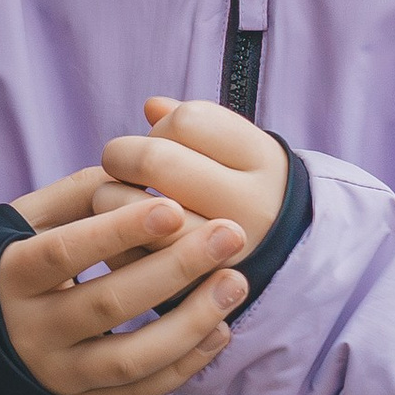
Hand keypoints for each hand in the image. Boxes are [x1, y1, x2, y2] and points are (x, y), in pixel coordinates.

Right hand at [0, 162, 248, 394]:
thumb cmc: (15, 266)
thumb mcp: (25, 223)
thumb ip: (76, 196)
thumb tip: (138, 178)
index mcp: (12, 276)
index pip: (64, 253)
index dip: (117, 231)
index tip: (172, 207)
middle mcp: (32, 331)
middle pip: (107, 304)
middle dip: (174, 269)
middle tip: (229, 235)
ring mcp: (59, 373)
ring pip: (130, 358)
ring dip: (190, 322)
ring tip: (234, 283)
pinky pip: (141, 391)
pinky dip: (186, 364)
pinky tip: (219, 329)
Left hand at [96, 96, 288, 256]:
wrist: (285, 259)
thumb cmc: (244, 188)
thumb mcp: (240, 151)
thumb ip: (198, 124)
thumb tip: (151, 107)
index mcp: (263, 161)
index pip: (189, 121)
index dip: (162, 125)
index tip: (160, 138)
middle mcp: (250, 205)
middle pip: (156, 161)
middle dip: (122, 154)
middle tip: (119, 162)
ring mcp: (223, 252)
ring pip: (135, 212)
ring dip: (109, 197)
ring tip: (116, 199)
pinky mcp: (194, 288)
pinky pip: (129, 256)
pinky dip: (114, 240)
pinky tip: (124, 235)